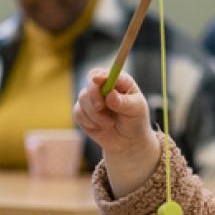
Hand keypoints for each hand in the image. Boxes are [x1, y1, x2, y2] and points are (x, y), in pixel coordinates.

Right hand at [73, 68, 161, 192]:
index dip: (100, 75)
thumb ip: (124, 102)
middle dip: (94, 95)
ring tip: (109, 123)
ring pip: (83, 98)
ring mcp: (92, 98)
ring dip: (95, 115)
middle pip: (90, 82)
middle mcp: (104, 86)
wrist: (127, 141)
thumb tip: (110, 94)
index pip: (106, 73)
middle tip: (100, 107)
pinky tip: (100, 127)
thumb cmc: (135, 121)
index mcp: (119, 81)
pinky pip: (78, 112)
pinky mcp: (82, 111)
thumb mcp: (136, 111)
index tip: (98, 80)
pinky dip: (89, 122)